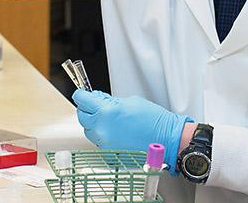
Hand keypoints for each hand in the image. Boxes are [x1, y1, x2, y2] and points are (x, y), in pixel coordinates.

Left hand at [73, 90, 191, 169]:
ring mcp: (105, 143)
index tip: (82, 93)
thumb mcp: (130, 101)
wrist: (166, 139)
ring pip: (89, 131)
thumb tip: (98, 100)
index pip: (83, 101)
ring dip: (94, 123)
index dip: (82, 95)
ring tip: (109, 119)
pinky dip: (103, 135)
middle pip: (82, 117)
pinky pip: (99, 142)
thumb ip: (110, 101)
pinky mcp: (110, 153)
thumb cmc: (154, 120)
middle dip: (87, 109)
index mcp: (107, 112)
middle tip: (95, 104)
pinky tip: (115, 131)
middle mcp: (103, 129)